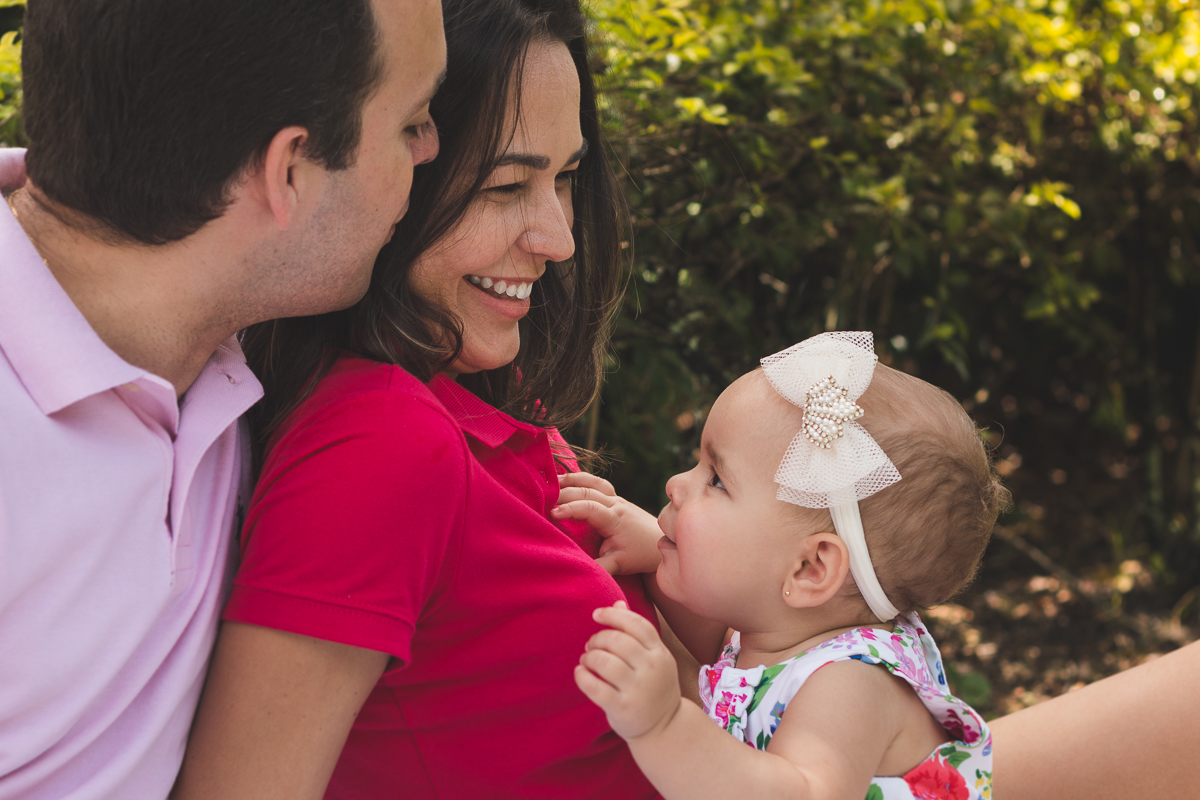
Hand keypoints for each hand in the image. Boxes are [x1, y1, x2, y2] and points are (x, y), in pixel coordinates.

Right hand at [552, 472, 662, 575]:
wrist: (659, 544)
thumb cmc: (639, 555)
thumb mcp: (618, 565)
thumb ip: (597, 567)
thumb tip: (574, 569)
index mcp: (615, 519)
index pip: (590, 508)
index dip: (570, 509)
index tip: (552, 514)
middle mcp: (615, 503)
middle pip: (587, 491)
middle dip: (564, 492)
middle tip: (542, 495)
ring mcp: (616, 498)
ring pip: (592, 481)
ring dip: (572, 479)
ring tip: (551, 480)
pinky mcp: (615, 497)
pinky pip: (596, 482)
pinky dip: (580, 477)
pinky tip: (565, 478)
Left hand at [574, 601, 681, 740]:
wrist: (665, 728)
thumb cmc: (654, 686)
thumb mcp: (653, 657)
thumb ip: (636, 632)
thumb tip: (617, 603)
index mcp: (660, 653)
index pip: (637, 624)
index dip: (613, 615)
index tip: (596, 615)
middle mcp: (651, 669)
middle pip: (618, 641)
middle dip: (598, 638)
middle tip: (591, 645)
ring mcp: (638, 690)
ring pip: (605, 662)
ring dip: (589, 657)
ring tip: (586, 660)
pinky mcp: (622, 708)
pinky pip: (595, 687)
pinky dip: (582, 676)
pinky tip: (580, 673)